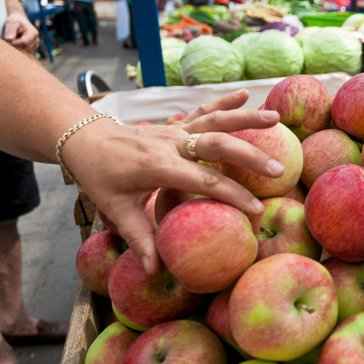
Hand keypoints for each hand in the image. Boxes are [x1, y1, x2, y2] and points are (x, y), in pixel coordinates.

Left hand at [3, 12, 39, 52]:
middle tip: (8, 39)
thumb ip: (10, 29)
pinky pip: (24, 53)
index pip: (24, 42)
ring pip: (24, 52)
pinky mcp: (32, 49)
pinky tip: (15, 43)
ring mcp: (35, 46)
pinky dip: (18, 49)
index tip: (6, 39)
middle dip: (15, 45)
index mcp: (33, 33)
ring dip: (16, 48)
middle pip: (24, 48)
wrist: (19, 21)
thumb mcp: (11, 22)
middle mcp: (36, 40)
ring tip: (12, 40)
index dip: (14, 42)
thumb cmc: (14, 20)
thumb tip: (9, 39)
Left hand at [63, 90, 282, 273]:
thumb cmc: (100, 176)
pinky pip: (205, 111)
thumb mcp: (116, 209)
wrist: (85, 140)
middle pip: (218, 146)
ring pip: (216, 122)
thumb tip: (155, 270)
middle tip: (278, 171)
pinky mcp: (176, 125)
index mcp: (159, 166)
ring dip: (246, 119)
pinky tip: (247, 94)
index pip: (204, 181)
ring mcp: (175, 130)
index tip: (256, 209)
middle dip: (250, 157)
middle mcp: (171, 143)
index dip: (232, 195)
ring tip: (276, 118)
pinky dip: (226, 102)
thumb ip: (139, 238)